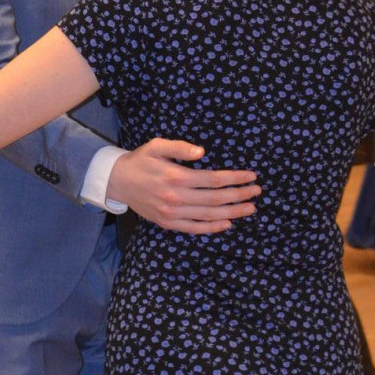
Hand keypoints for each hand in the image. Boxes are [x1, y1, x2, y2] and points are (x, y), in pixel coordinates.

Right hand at [108, 138, 259, 233]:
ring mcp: (172, 213)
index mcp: (176, 177)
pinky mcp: (168, 223)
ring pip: (209, 215)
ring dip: (233, 212)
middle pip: (216, 199)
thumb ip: (180, 147)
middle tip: (257, 191)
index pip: (214, 179)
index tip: (251, 176)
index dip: (235, 178)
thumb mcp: (157, 145)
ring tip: (250, 208)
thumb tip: (202, 152)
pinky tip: (228, 223)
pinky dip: (213, 228)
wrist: (117, 181)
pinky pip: (195, 229)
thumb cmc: (140, 160)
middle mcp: (176, 198)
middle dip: (240, 195)